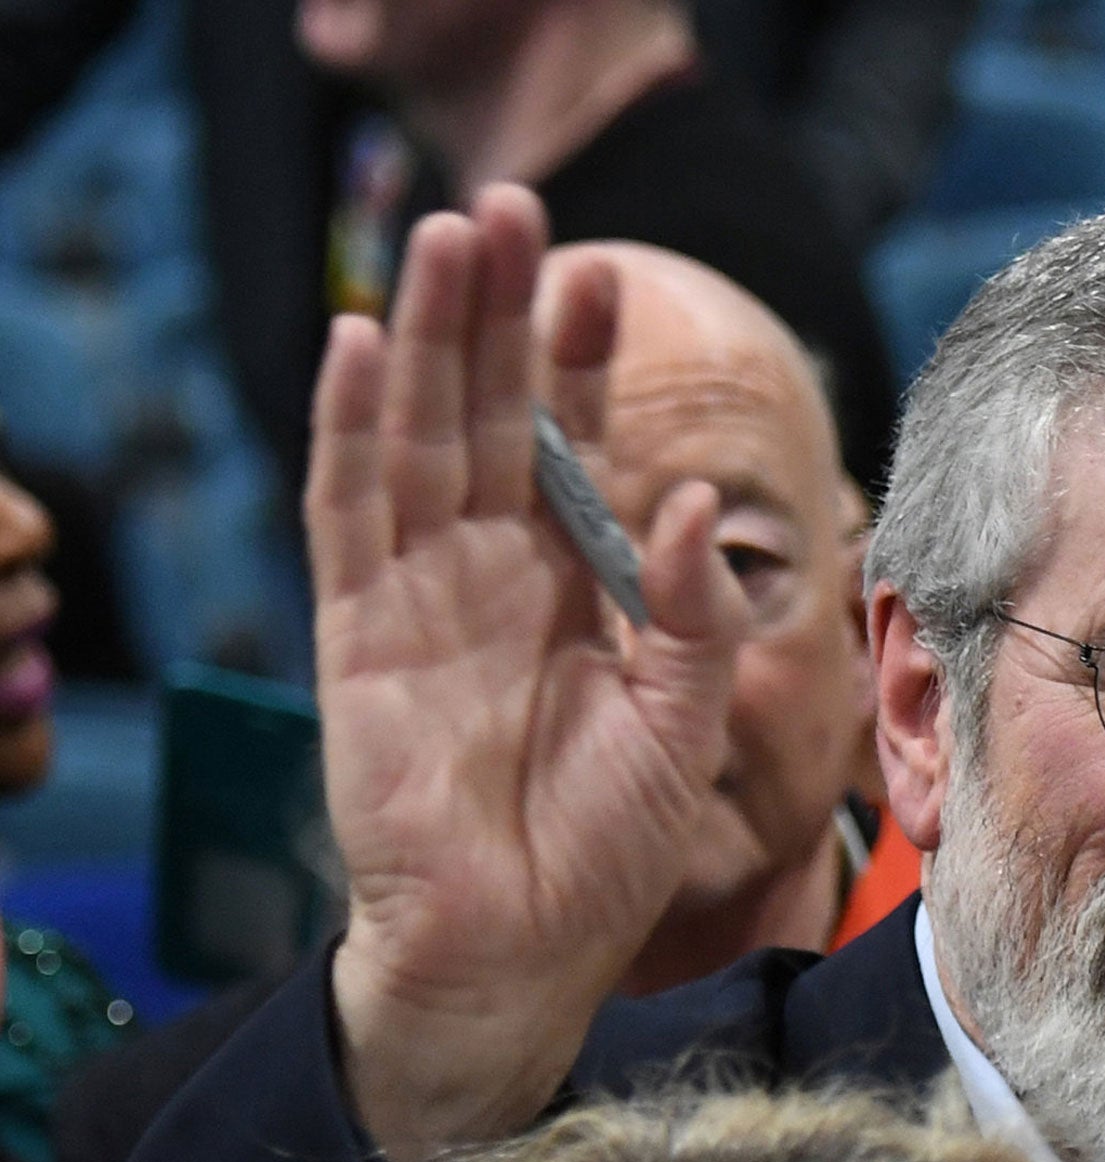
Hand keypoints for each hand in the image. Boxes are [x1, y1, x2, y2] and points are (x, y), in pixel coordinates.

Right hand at [306, 186, 749, 1161]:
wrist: (520, 952)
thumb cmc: (609, 845)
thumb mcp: (683, 717)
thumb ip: (691, 608)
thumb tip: (700, 494)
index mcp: (578, 585)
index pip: (577, 445)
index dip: (585, 362)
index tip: (607, 274)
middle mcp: (496, 573)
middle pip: (491, 416)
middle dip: (499, 316)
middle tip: (509, 207)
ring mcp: (421, 597)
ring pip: (417, 440)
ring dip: (423, 342)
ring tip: (441, 239)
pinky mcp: (359, 639)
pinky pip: (346, 520)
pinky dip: (345, 434)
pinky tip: (352, 348)